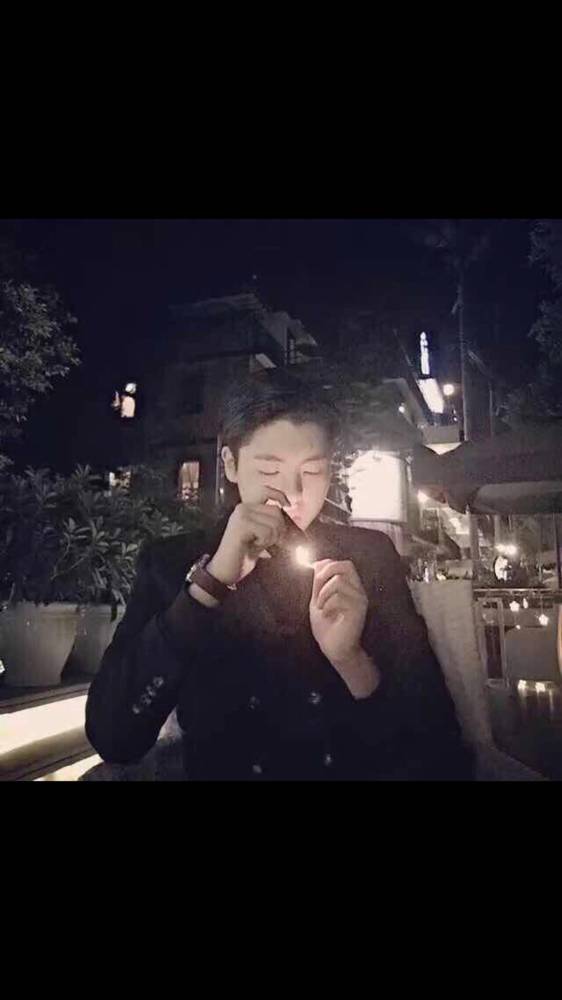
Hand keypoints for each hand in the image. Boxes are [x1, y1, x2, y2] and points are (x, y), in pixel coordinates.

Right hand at [206, 486, 290, 586]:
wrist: (225, 570)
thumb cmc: (244, 555)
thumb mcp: (261, 538)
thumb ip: (272, 527)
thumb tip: (293, 524)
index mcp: (246, 508)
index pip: (266, 492)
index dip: (279, 496)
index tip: (288, 504)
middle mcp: (242, 508)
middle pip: (276, 511)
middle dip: (280, 529)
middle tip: (271, 542)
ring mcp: (241, 515)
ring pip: (273, 522)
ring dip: (272, 538)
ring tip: (260, 545)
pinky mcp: (241, 525)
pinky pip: (266, 532)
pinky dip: (265, 542)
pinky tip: (254, 546)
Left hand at [309, 558, 369, 676]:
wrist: (334, 649)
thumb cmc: (327, 626)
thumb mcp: (319, 599)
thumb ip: (319, 582)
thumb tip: (316, 563)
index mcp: (350, 587)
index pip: (343, 564)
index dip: (326, 566)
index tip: (315, 582)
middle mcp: (358, 591)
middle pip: (346, 565)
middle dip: (326, 573)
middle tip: (317, 589)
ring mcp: (360, 600)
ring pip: (339, 581)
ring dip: (323, 594)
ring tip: (321, 607)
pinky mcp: (358, 611)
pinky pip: (339, 597)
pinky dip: (327, 605)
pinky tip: (327, 615)